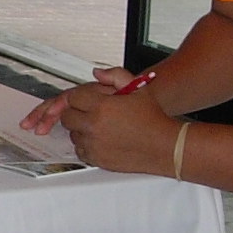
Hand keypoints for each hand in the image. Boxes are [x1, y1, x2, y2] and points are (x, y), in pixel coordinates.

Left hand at [59, 80, 178, 174]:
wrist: (165, 146)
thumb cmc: (153, 119)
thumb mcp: (138, 88)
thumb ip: (115, 75)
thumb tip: (98, 73)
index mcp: (102, 106)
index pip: (72, 98)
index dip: (78, 97)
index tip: (84, 99)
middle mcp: (94, 126)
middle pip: (67, 117)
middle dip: (76, 112)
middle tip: (89, 111)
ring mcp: (94, 144)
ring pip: (72, 134)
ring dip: (80, 129)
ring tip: (98, 125)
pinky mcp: (97, 159)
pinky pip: (79, 150)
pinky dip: (86, 145)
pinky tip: (99, 139)